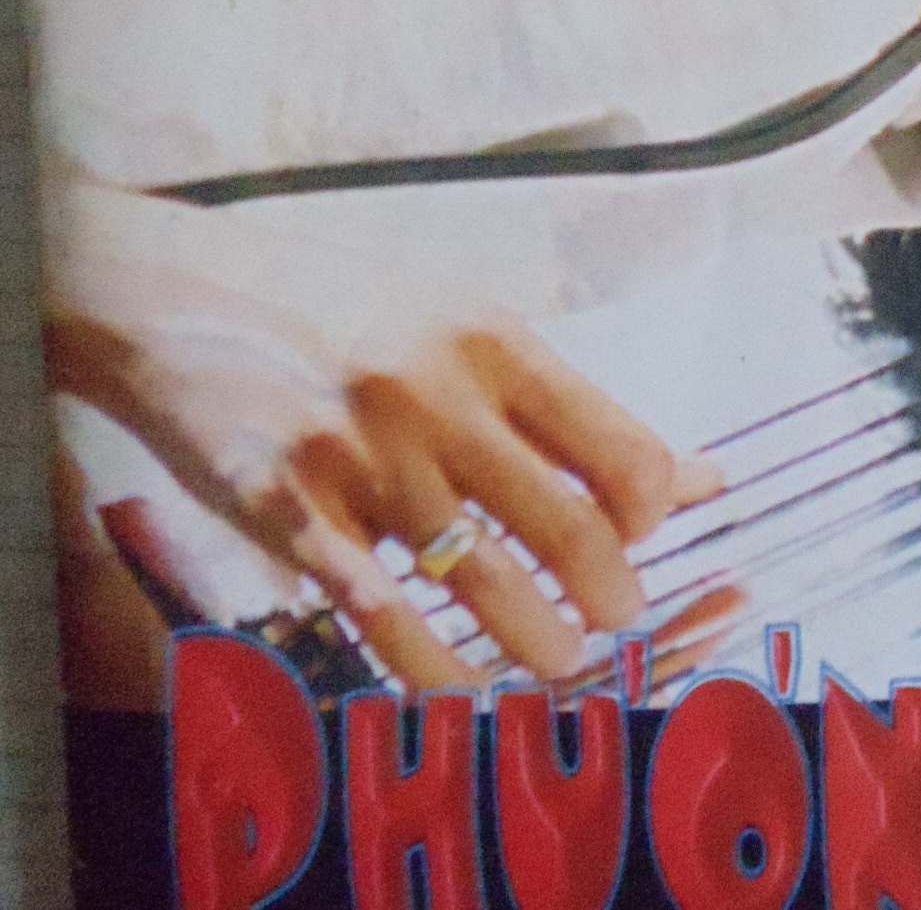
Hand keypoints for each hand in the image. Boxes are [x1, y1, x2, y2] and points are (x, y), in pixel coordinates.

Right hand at [45, 185, 728, 688]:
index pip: (620, 449)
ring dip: (542, 645)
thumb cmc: (337, 305)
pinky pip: (385, 618)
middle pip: (570, 530)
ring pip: (488, 588)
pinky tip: (463, 684)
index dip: (653, 512)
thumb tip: (682, 471)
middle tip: (619, 617)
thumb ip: (556, 401)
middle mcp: (437, 399)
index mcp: (491, 341)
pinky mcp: (294, 517)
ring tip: (561, 661)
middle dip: (613, 597)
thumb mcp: (457, 320)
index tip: (647, 532)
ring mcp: (364, 463)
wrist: (181, 294)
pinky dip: (436, 668)